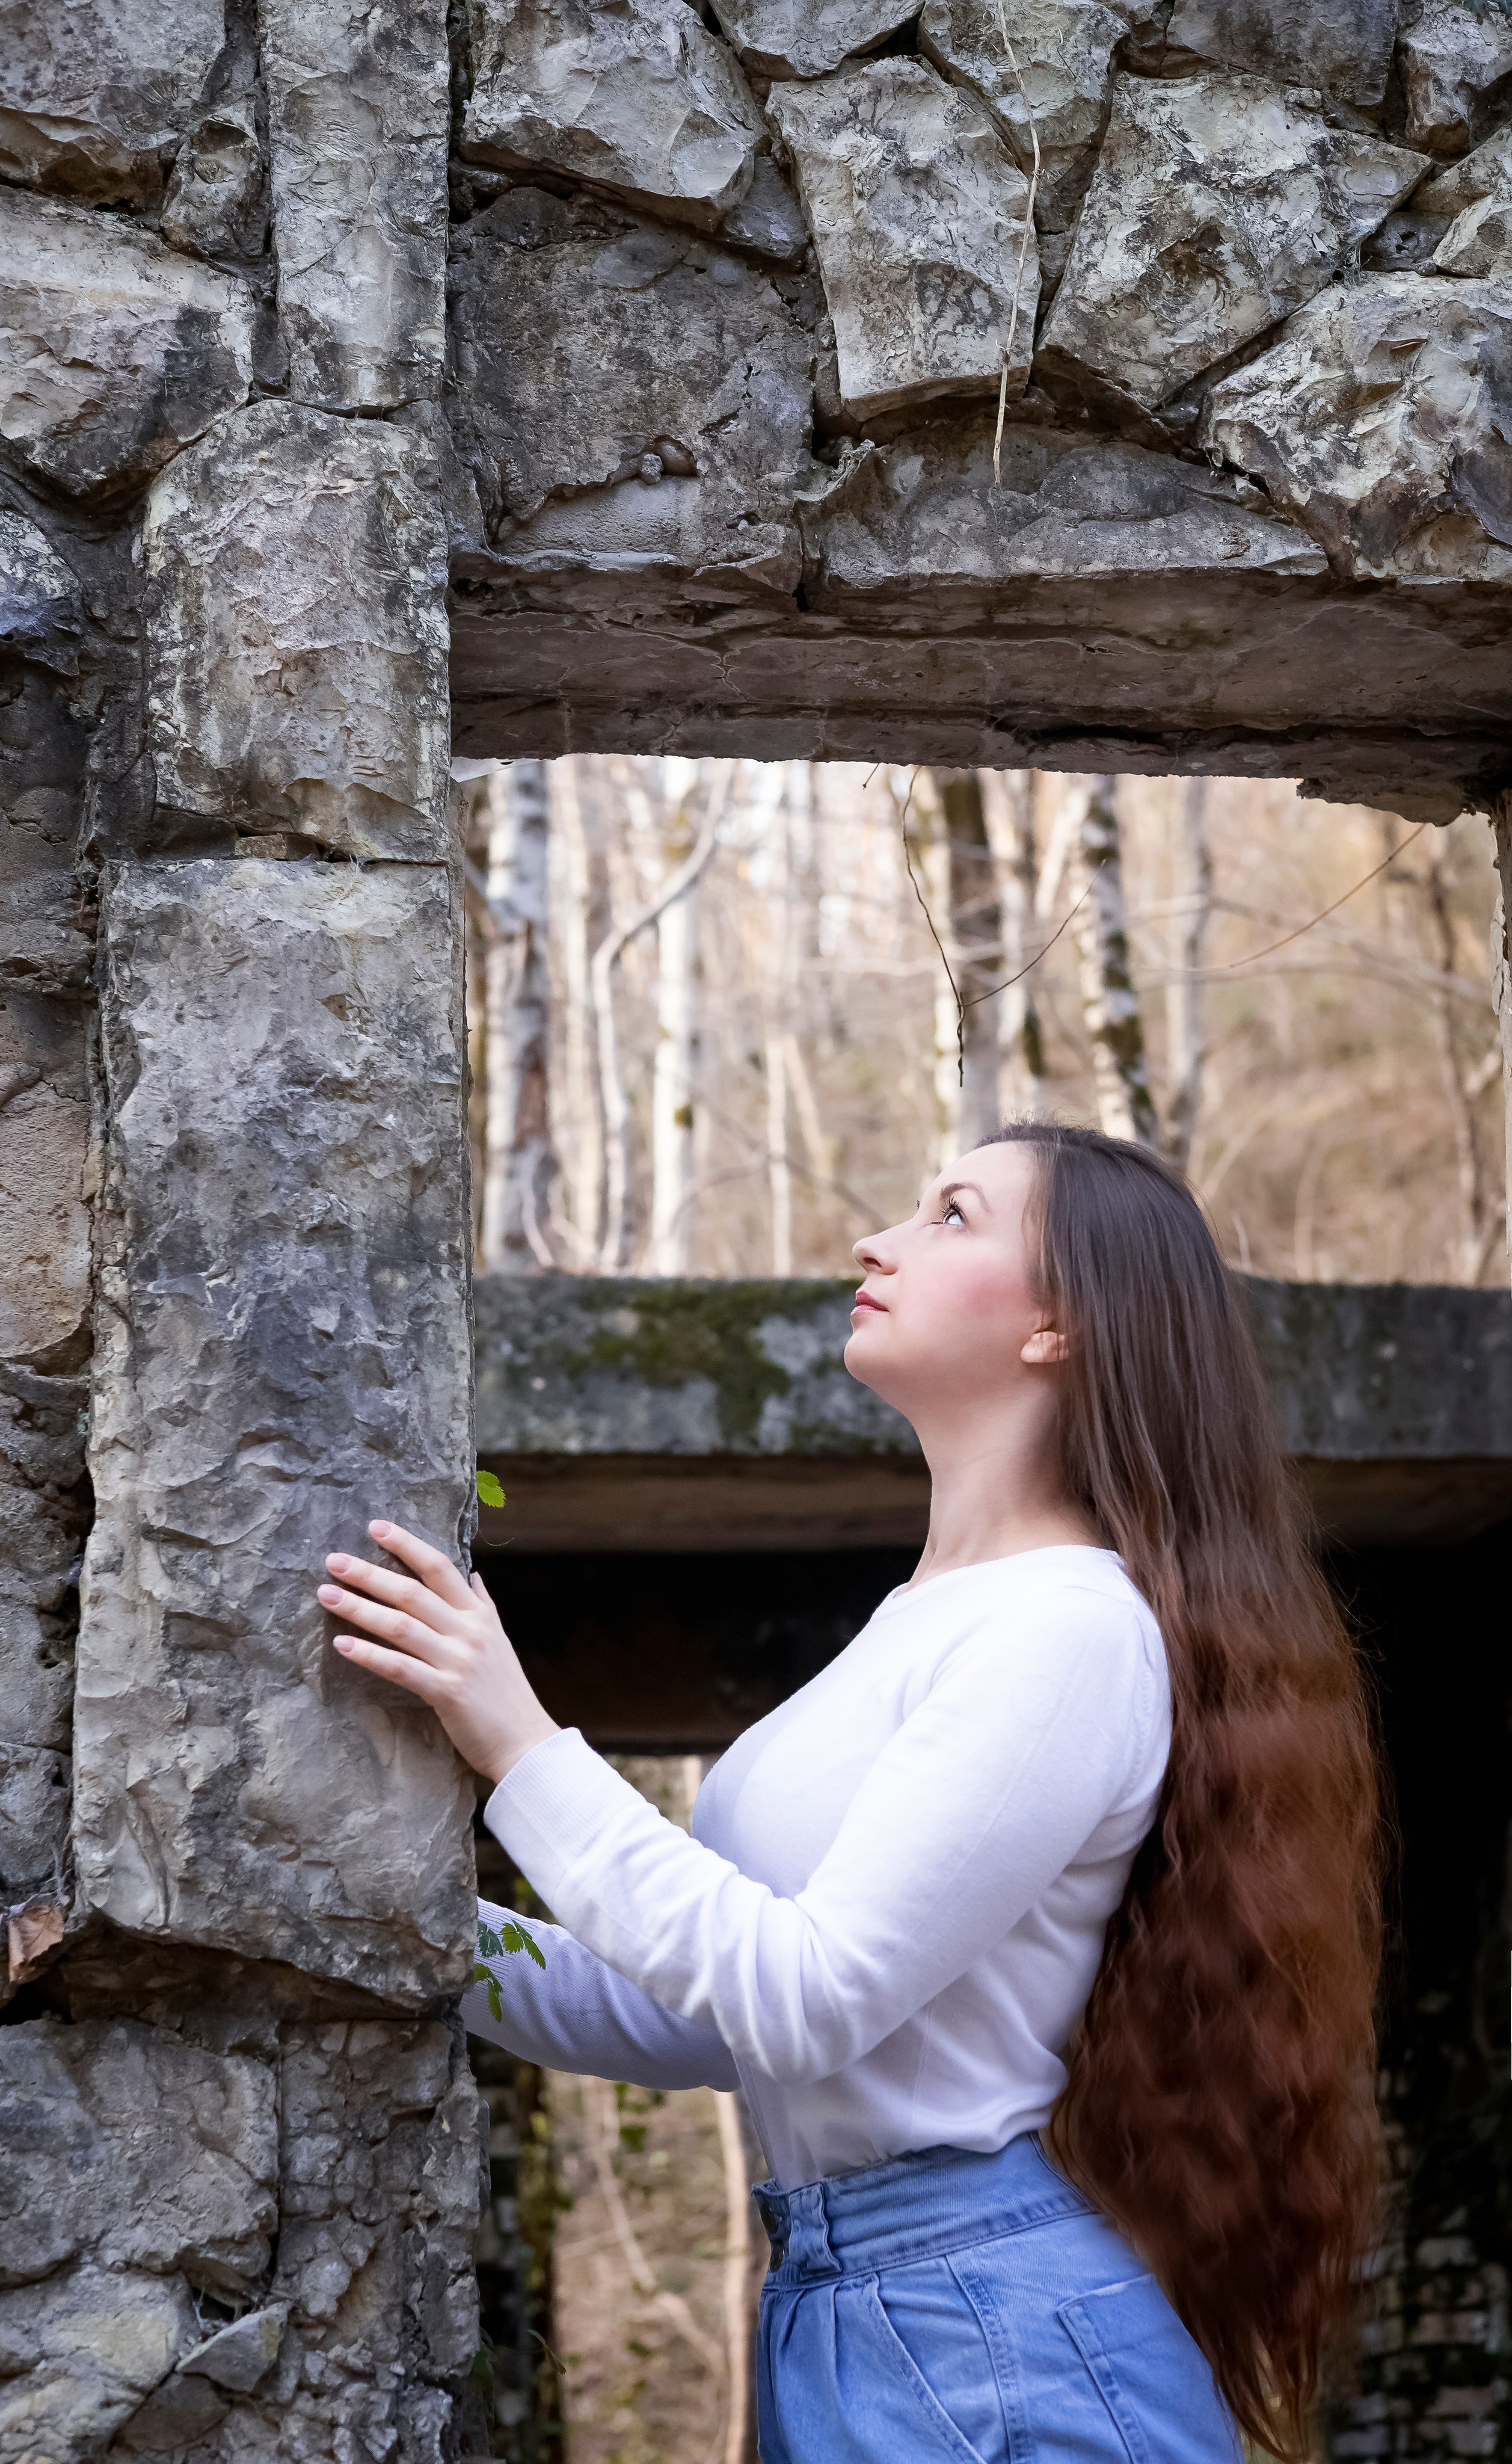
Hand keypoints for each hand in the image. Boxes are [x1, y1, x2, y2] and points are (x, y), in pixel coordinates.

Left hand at [318, 1520, 558, 1784]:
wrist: (525, 1741)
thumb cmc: (506, 1692)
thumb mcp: (498, 1639)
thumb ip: (483, 1604)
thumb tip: (473, 1575)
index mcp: (479, 1614)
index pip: (439, 1567)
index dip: (407, 1545)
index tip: (375, 1527)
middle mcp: (468, 1631)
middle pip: (412, 1592)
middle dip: (370, 1574)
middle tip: (333, 1561)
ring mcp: (457, 1660)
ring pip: (401, 1626)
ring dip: (360, 1608)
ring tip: (327, 1595)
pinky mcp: (446, 1692)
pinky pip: (400, 1668)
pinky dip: (370, 1655)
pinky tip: (343, 1645)